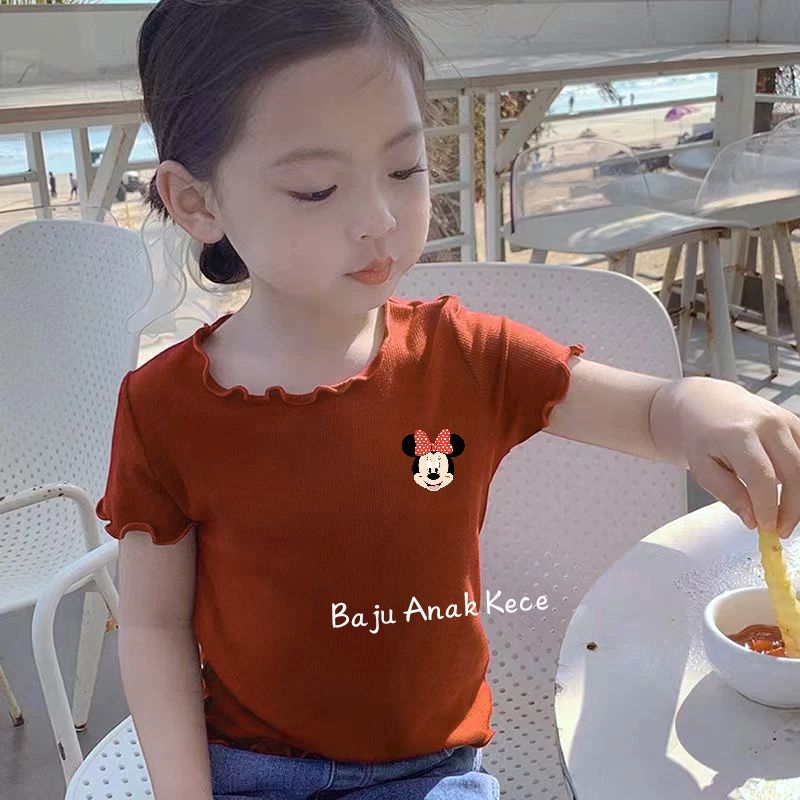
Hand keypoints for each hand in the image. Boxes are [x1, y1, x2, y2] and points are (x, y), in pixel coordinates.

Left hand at [651, 377, 799, 537]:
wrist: (708, 404)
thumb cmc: (703, 437)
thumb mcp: (702, 468)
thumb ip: (727, 493)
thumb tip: (752, 519)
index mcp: (737, 434)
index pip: (761, 476)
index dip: (768, 506)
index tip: (767, 527)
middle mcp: (766, 424)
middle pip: (794, 473)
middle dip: (792, 508)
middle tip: (781, 530)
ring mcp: (785, 421)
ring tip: (785, 516)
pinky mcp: (795, 423)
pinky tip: (790, 494)